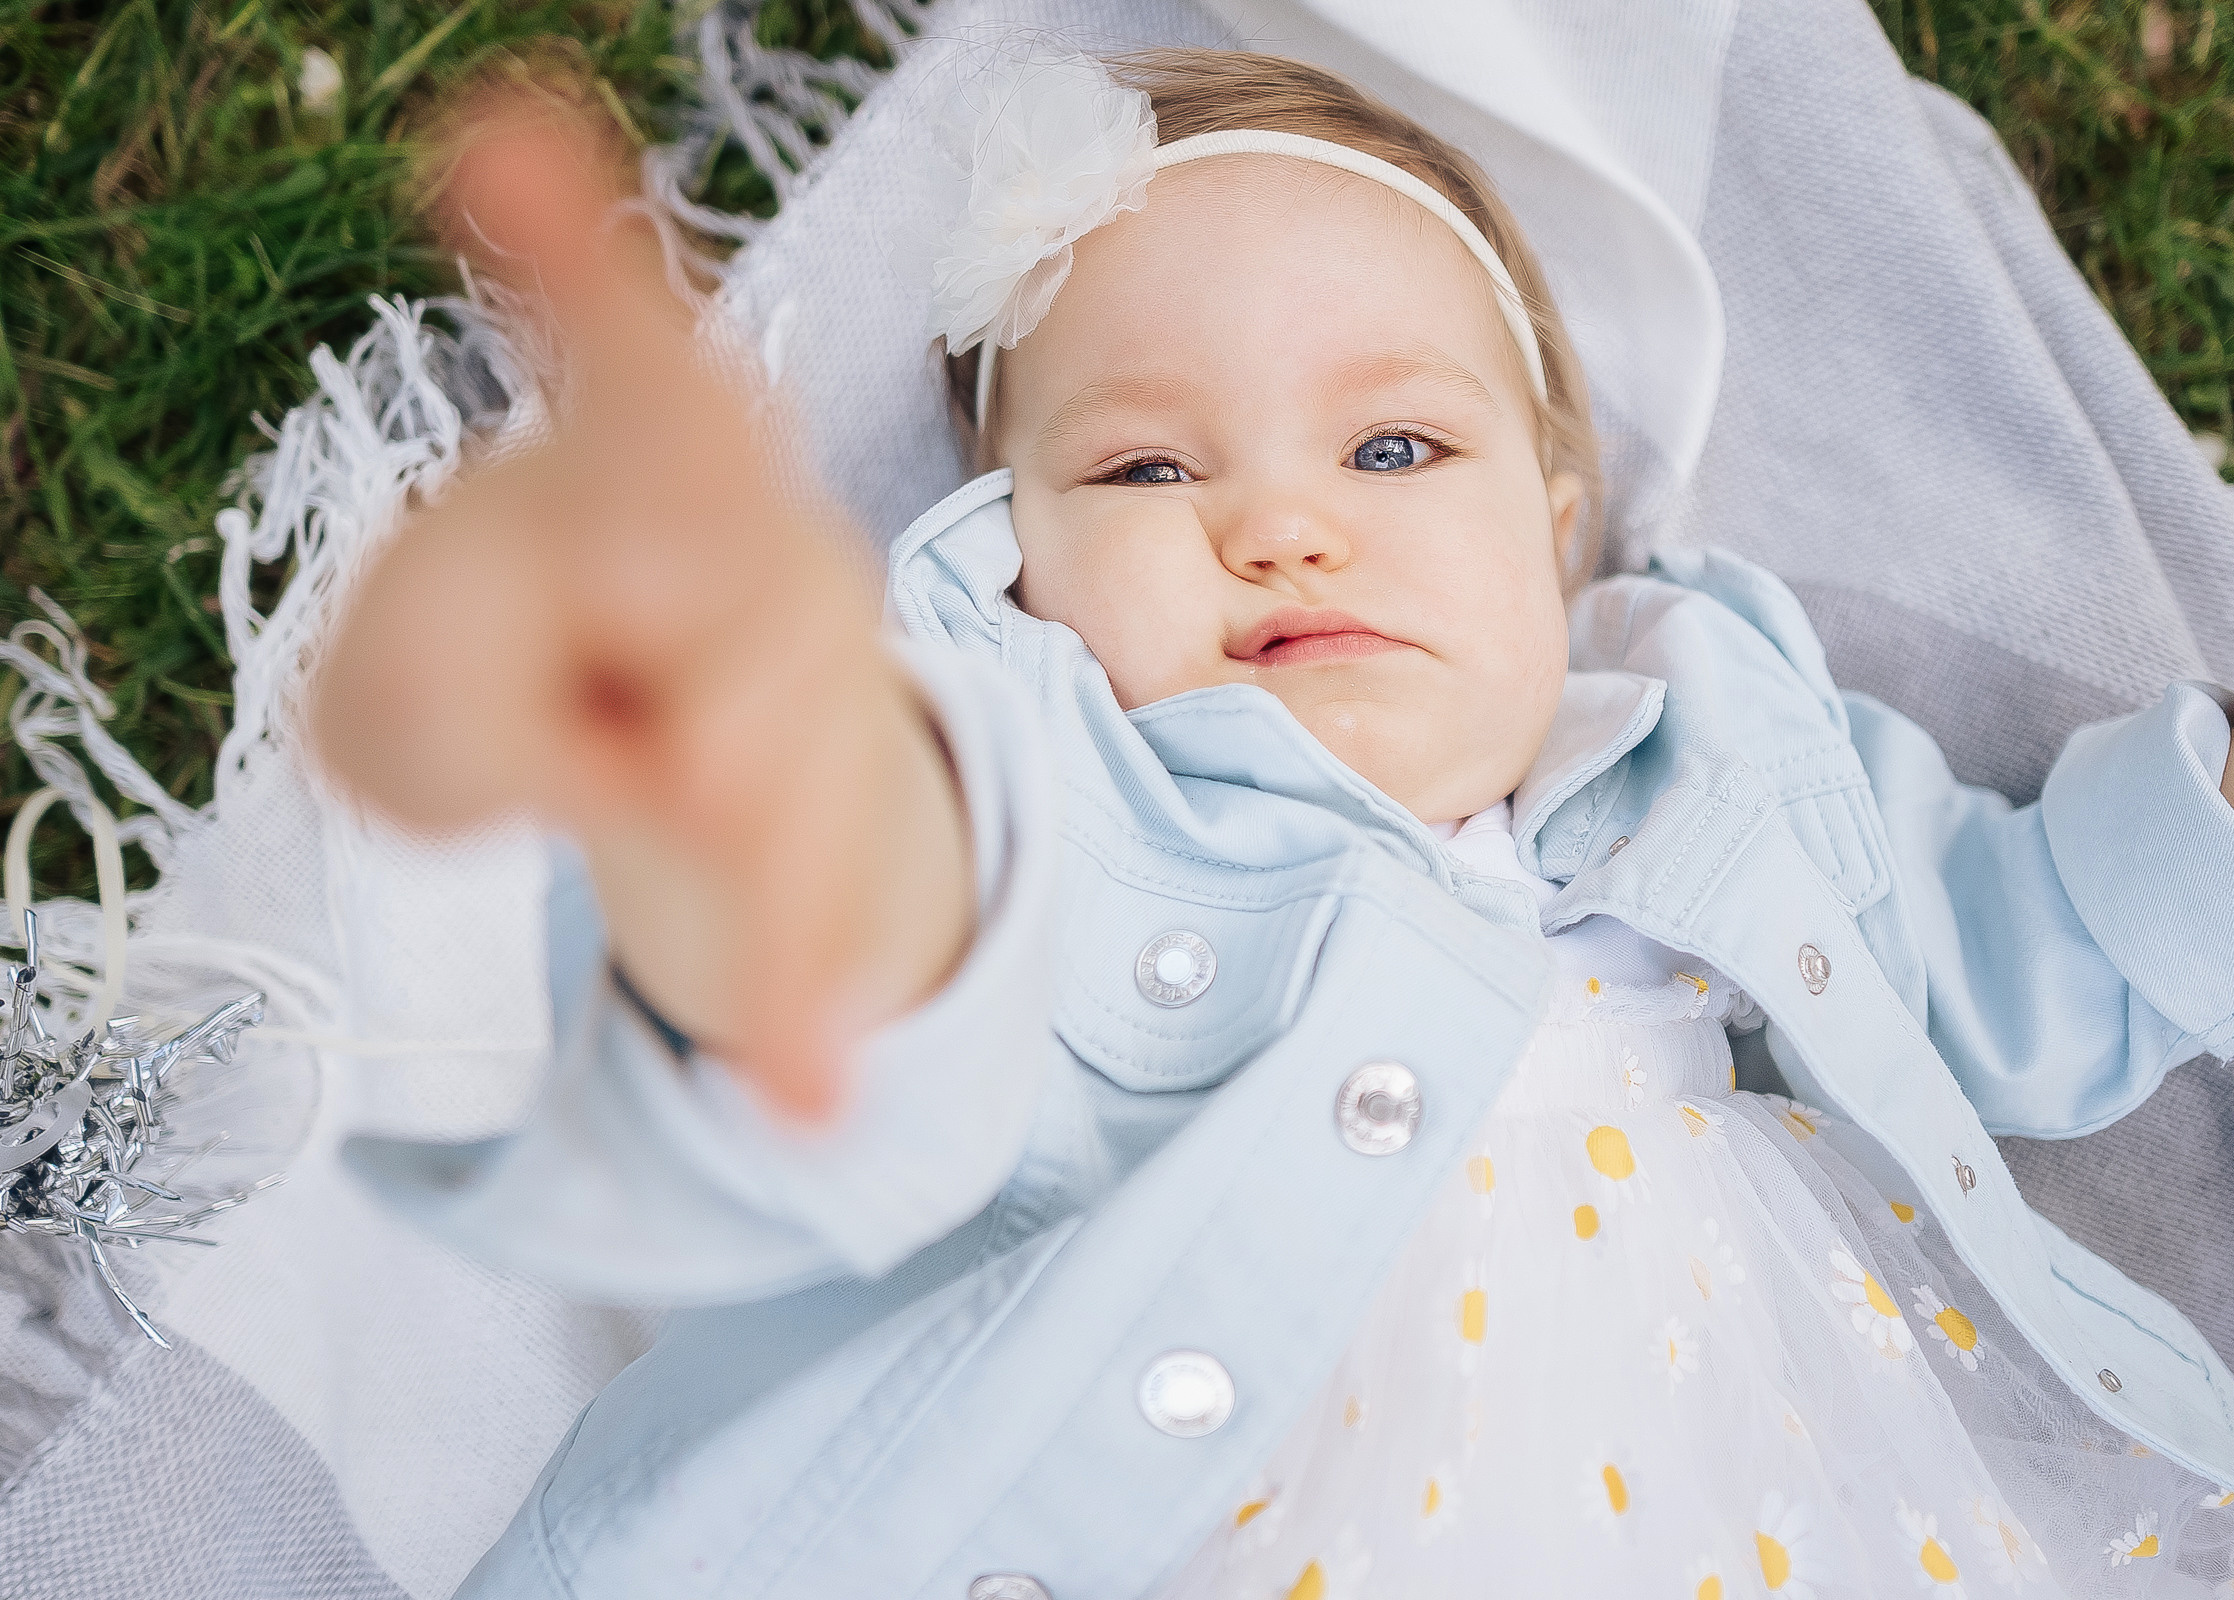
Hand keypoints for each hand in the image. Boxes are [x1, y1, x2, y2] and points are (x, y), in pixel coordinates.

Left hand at [309, 90, 973, 1118]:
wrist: (660, 728)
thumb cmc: (514, 675)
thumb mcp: (405, 704)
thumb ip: (444, 710)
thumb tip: (609, 767)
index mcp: (636, 470)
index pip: (630, 362)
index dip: (570, 267)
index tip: (487, 140)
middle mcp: (759, 551)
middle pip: (753, 599)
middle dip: (734, 692)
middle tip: (695, 768)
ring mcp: (815, 687)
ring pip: (791, 780)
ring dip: (760, 894)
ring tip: (774, 1052)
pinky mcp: (825, 815)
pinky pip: (814, 906)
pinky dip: (795, 1003)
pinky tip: (804, 1095)